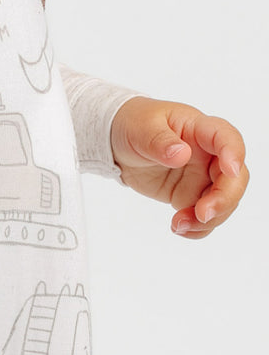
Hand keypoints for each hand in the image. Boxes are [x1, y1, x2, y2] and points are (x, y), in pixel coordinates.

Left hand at [110, 97, 248, 237]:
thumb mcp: (142, 129)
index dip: (234, 153)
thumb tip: (181, 154)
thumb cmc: (135, 126)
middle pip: (234, 177)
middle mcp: (208, 155)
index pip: (226, 138)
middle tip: (202, 214)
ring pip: (223, 201)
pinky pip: (202, 215)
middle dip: (224, 199)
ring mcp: (201, 177)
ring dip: (209, 219)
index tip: (231, 170)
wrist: (119, 143)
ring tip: (179, 225)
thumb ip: (160, 142)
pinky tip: (178, 228)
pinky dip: (197, 228)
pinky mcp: (189, 195)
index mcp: (200, 130)